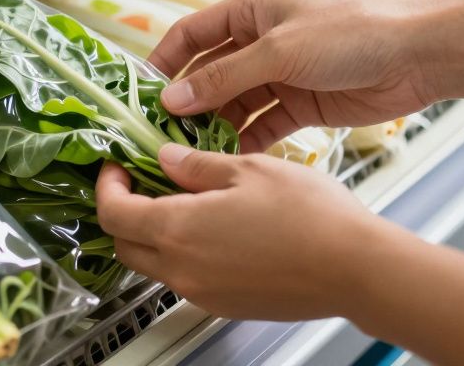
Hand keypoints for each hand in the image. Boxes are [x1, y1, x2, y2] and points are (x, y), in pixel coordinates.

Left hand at [96, 146, 399, 321]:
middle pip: (124, 244)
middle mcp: (182, 268)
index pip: (113, 213)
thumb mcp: (248, 169)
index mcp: (178, 229)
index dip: (107, 186)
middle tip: (142, 181)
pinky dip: (183, 252)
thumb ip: (197, 165)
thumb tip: (166, 158)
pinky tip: (214, 226)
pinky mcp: (225, 304)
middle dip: (123, 211)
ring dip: (154, 233)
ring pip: (155, 263)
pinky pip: (186, 277)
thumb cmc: (311, 217)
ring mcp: (203, 292)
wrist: (357, 269)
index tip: (117, 166)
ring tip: (183, 200)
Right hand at [150, 0, 439, 151]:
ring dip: (212, 127)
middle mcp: (258, 43)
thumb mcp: (279, 52)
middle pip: (208, 74)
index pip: (190, 35)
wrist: (417, 56)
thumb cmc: (349, 34)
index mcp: (249, 12)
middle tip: (158, 136)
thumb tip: (172, 99)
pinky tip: (225, 163)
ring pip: (232, 104)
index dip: (162, 62)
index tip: (137, 95)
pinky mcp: (300, 105)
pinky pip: (261, 125)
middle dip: (185, 103)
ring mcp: (279, 75)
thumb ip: (224, 78)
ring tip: (187, 156)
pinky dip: (243, 142)